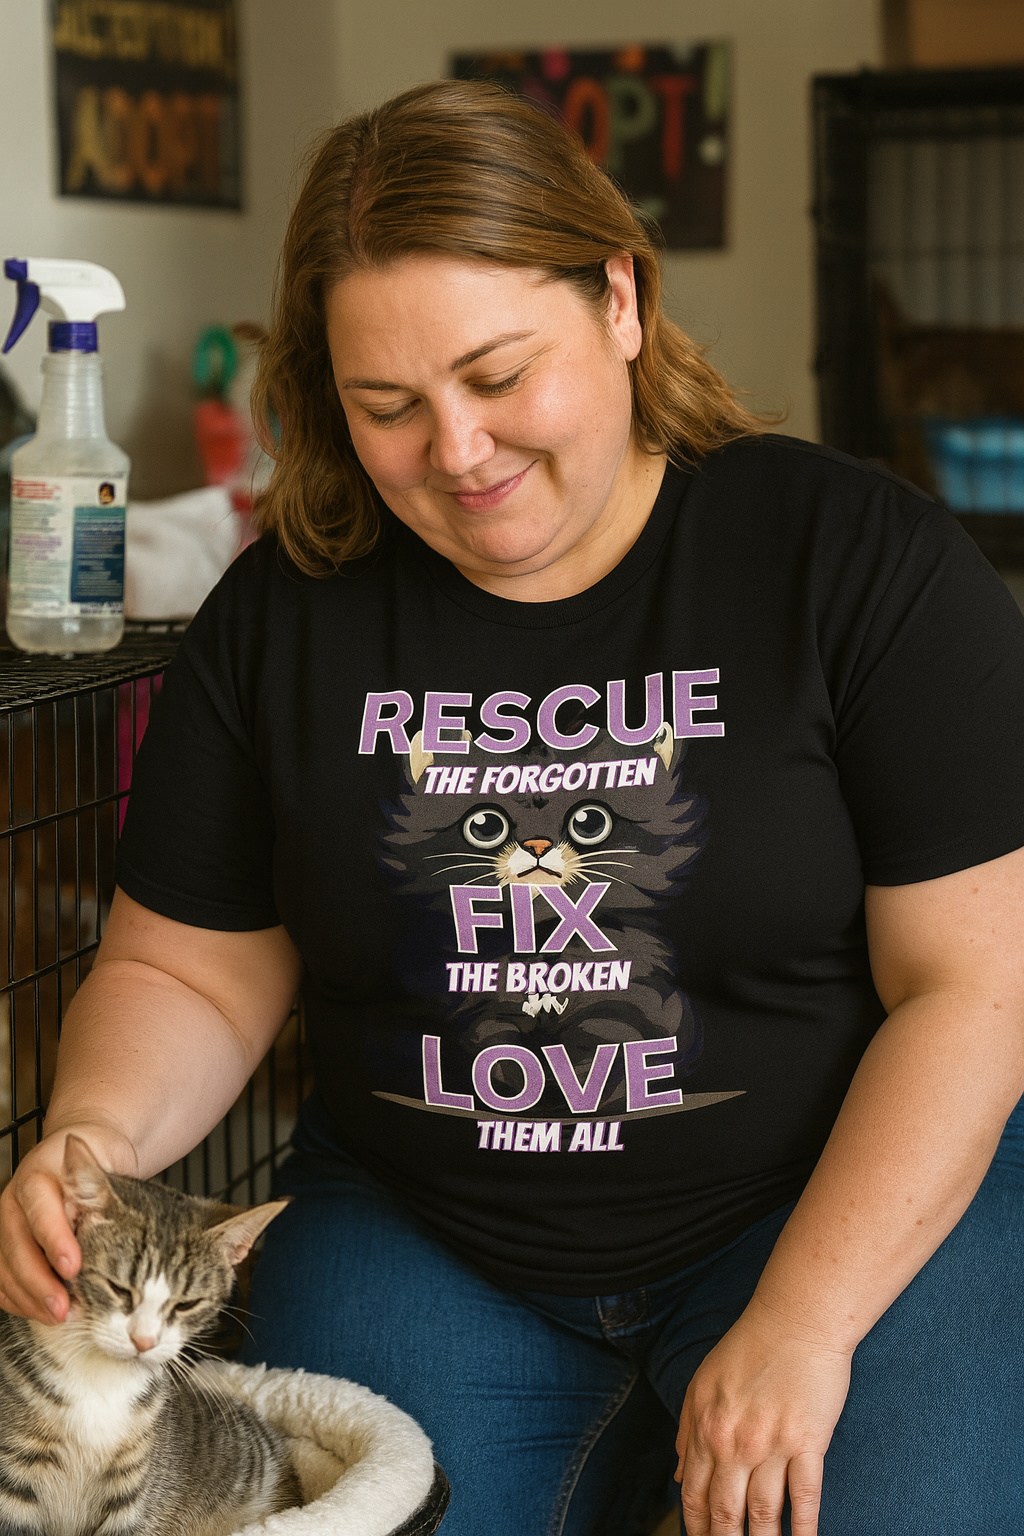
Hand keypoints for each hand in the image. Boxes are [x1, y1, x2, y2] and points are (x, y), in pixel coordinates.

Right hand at [0, 1122, 136, 1322]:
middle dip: (39, 1282)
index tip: (72, 1267)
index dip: (54, 1241)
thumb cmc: (98, 1160)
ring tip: (58, 1317)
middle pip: (16, 1245)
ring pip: (4, 1266)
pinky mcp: (5, 1243)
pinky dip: (17, 1299)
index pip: (40, 1210)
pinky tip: (38, 1312)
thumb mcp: (104, 1168)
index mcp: (37, 1176)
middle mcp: (14, 1200)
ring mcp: (6, 1223)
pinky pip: (1, 1277)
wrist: (88, 1148)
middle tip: (64, 1308)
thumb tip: (106, 1233)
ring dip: (29, 1297)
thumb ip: (99, 1197)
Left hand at [675, 1296, 852, 1535]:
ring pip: (763, 1515)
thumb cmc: (750, 1347)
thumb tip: (679, 1475)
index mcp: (705, 1427)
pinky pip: (804, 1498)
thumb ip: (689, 1431)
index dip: (697, 1530)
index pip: (694, 1495)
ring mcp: (771, 1444)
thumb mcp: (704, 1383)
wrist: (796, 1319)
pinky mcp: (807, 1442)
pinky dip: (803, 1530)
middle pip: (725, 1513)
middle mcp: (733, 1441)